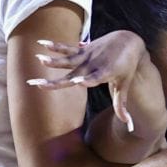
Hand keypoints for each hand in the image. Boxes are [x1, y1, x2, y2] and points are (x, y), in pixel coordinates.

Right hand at [27, 31, 145, 132]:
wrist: (127, 41)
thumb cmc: (126, 68)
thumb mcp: (123, 86)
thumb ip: (120, 105)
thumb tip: (128, 125)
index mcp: (104, 74)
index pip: (95, 78)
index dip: (87, 80)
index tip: (77, 82)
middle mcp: (93, 65)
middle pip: (72, 75)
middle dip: (56, 81)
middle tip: (38, 85)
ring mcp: (87, 57)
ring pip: (67, 60)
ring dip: (53, 60)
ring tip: (39, 59)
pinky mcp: (83, 50)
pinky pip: (67, 48)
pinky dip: (56, 46)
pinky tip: (41, 43)